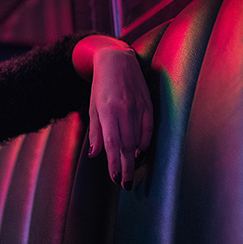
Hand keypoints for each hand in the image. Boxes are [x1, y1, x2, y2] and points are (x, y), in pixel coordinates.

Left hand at [73, 35, 153, 188]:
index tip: (115, 178)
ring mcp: (139, 107)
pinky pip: (149, 128)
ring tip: (130, 172)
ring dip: (134, 157)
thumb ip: (96, 132)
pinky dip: (145, 142)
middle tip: (125, 183)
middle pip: (127, 145)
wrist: (117, 60)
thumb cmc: (100, 86)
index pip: (112, 144)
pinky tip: (140, 152)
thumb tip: (95, 155)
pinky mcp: (148, 104)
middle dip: (126, 167)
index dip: (115, 163)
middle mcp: (125, 110)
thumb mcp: (93, 108)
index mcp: (108, 111)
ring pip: (138, 139)